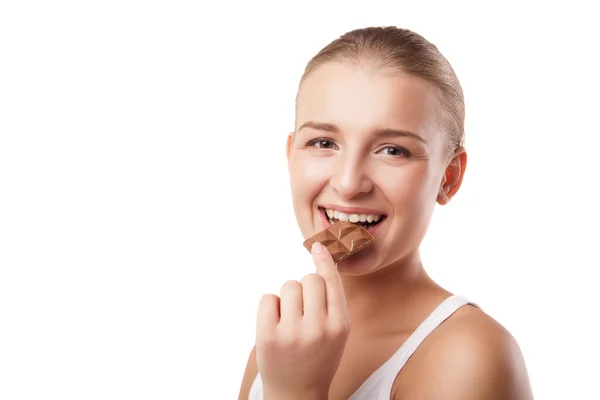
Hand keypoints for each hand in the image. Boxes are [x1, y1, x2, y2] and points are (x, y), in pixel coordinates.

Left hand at [255, 242, 350, 399]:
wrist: (296, 394)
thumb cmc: (319, 357)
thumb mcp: (338, 333)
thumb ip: (333, 300)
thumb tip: (320, 258)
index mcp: (339, 327)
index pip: (331, 282)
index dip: (323, 260)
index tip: (317, 246)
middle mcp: (317, 329)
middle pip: (308, 279)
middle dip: (305, 286)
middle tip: (303, 308)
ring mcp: (291, 333)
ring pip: (288, 286)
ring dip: (288, 297)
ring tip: (290, 320)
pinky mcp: (267, 337)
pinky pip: (268, 298)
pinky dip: (271, 307)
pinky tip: (276, 324)